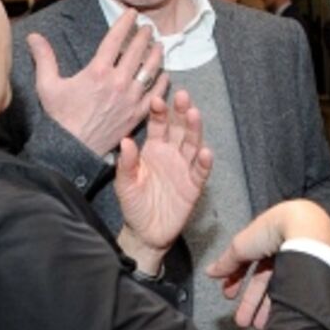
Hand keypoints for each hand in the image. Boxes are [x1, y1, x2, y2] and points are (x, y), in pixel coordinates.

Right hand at [27, 11, 168, 155]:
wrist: (73, 149)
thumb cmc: (60, 117)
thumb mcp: (47, 85)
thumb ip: (44, 58)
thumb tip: (32, 35)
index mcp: (97, 71)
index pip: (115, 39)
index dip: (125, 23)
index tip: (132, 13)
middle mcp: (118, 82)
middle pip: (137, 51)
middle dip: (144, 36)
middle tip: (149, 28)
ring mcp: (131, 98)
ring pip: (151, 70)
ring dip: (157, 55)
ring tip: (159, 46)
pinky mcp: (138, 114)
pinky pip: (156, 94)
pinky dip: (162, 82)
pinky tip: (164, 74)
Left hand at [115, 90, 212, 273]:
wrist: (146, 233)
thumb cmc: (134, 205)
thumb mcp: (124, 185)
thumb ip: (126, 164)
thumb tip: (125, 141)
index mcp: (153, 149)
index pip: (158, 125)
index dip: (159, 112)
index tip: (156, 99)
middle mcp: (171, 154)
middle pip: (179, 129)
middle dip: (181, 112)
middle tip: (182, 96)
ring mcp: (184, 168)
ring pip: (193, 144)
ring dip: (194, 129)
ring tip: (194, 114)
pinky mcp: (194, 185)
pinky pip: (201, 171)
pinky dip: (204, 162)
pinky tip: (205, 153)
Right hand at [205, 200, 329, 328]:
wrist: (306, 229)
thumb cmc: (271, 230)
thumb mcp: (240, 246)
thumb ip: (226, 261)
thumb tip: (209, 272)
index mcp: (265, 239)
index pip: (248, 263)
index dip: (236, 280)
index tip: (228, 295)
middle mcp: (282, 249)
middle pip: (264, 280)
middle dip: (251, 301)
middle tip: (242, 321)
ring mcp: (298, 261)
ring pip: (280, 288)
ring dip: (267, 309)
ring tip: (258, 327)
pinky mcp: (311, 274)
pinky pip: (295, 292)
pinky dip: (285, 305)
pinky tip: (277, 319)